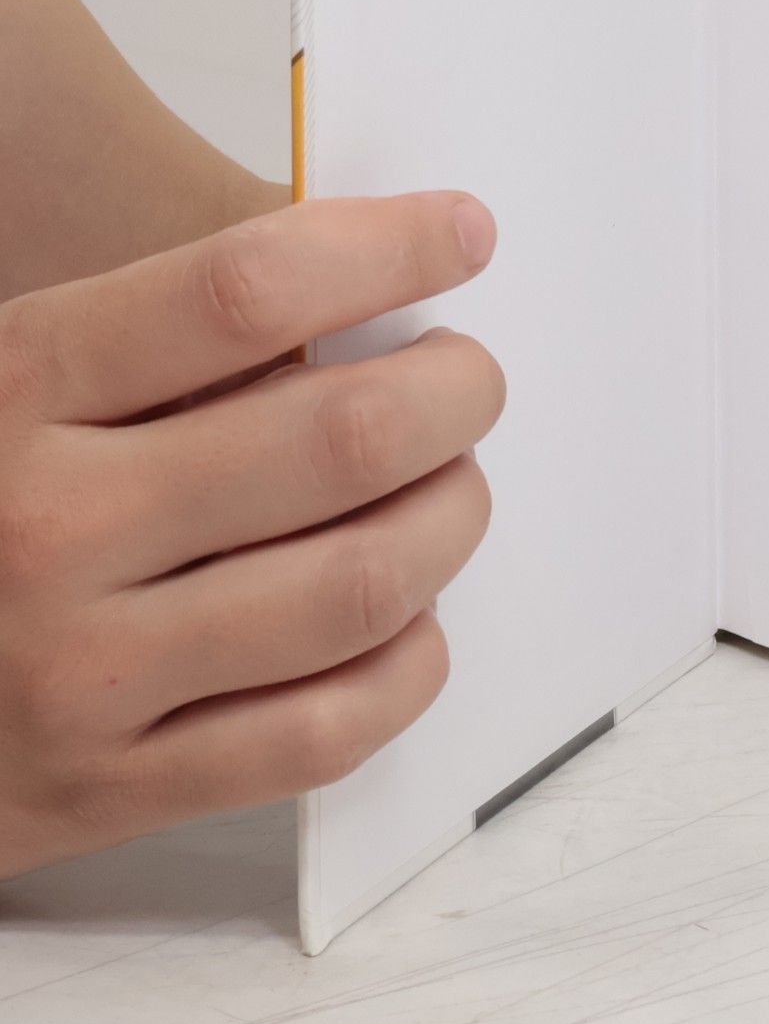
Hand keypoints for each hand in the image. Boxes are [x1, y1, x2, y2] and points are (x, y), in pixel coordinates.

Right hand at [0, 192, 502, 878]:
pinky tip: (405, 614)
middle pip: (342, 438)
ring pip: (361, 583)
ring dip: (450, 520)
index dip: (390, 248)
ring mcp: (79, 672)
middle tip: (467, 378)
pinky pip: (323, 729)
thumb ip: (161, 335)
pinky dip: (407, 662)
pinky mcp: (106, 790)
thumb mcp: (8, 380)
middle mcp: (48, 527)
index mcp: (13, 389)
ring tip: (448, 487)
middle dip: (455, 392)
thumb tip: (362, 287)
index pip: (246, 291)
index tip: (462, 233)